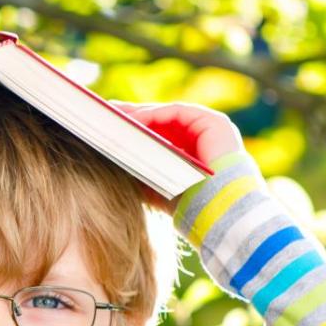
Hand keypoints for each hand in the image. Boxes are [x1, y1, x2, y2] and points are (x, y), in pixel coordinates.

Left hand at [106, 100, 247, 213]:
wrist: (219, 213)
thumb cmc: (188, 207)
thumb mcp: (156, 187)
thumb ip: (139, 172)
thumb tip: (109, 160)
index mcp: (191, 152)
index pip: (159, 134)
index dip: (135, 129)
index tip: (109, 127)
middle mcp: (201, 137)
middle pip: (161, 121)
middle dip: (133, 116)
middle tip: (106, 113)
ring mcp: (209, 127)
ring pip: (168, 114)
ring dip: (140, 113)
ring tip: (115, 116)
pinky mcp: (213, 122)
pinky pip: (177, 112)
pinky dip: (154, 114)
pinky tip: (134, 121)